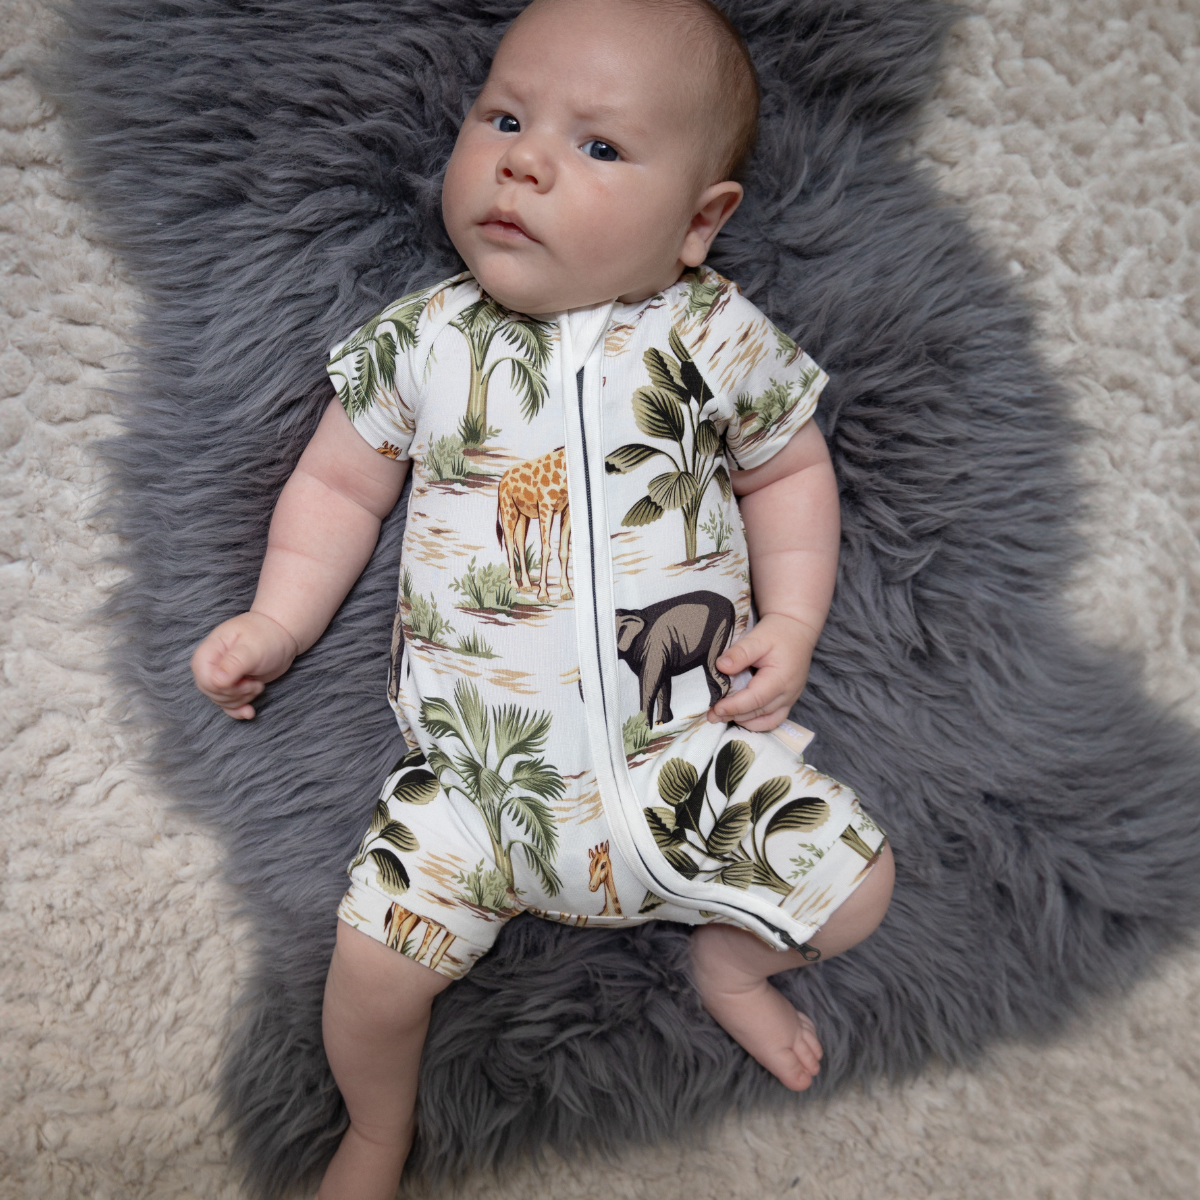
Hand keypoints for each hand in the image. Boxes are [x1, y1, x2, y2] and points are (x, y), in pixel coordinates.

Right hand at [190, 610, 299, 718]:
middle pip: (212, 693)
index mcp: (208, 652)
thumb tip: (216, 682)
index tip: (245, 681)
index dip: (224, 687)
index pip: (204, 680)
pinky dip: (238, 711)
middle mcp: (210, 665)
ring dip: (242, 699)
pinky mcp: (233, 685)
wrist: (281, 635)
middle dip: (236, 694)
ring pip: (222, 700)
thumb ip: (233, 664)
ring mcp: (221, 676)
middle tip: (255, 684)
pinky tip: (249, 712)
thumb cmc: (266, 636)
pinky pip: (228, 705)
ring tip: (257, 685)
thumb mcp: (251, 648)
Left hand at [707, 613, 816, 731]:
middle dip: (733, 715)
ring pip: (765, 720)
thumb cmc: (777, 632)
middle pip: (758, 712)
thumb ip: (740, 653)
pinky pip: (773, 719)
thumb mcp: (757, 638)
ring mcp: (790, 699)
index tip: (715, 708)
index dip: (734, 706)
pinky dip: (756, 722)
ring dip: (742, 720)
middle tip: (711, 715)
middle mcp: (788, 693)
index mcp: (781, 678)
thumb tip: (721, 667)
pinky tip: (740, 716)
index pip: (755, 699)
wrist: (796, 629)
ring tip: (722, 716)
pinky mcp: (787, 700)